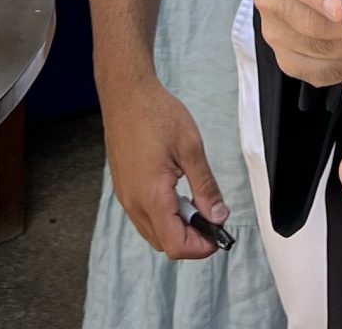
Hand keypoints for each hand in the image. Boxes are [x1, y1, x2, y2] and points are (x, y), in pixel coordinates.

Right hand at [97, 71, 229, 260]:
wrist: (125, 93)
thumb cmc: (155, 113)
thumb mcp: (191, 149)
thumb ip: (205, 187)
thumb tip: (217, 215)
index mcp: (151, 195)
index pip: (176, 246)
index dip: (201, 247)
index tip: (218, 233)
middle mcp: (133, 202)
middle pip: (164, 244)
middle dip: (191, 238)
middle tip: (210, 215)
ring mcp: (125, 196)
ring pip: (153, 232)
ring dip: (176, 227)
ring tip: (194, 200)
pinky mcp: (123, 187)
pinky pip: (143, 216)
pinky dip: (163, 215)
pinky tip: (176, 192)